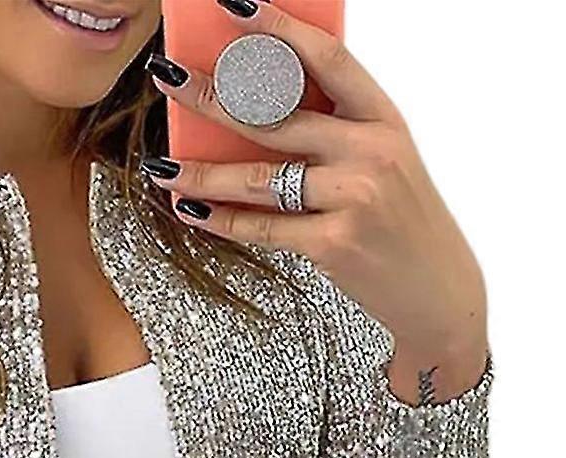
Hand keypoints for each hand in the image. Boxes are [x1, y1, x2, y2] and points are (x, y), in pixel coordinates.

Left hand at [143, 1, 489, 397]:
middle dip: (215, 97)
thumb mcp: (383, 161)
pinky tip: (191, 209)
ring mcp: (353, 197)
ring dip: (203, 173)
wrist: (436, 288)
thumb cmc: (400, 219)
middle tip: (171, 80)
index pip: (328, 58)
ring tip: (163, 168)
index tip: (236, 7)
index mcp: (384, 119)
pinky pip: (262, 227)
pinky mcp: (334, 243)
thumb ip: (335, 132)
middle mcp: (371, 151)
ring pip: (260, 177)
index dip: (279, 28)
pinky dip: (222, 220)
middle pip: (277, 115)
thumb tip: (257, 109)